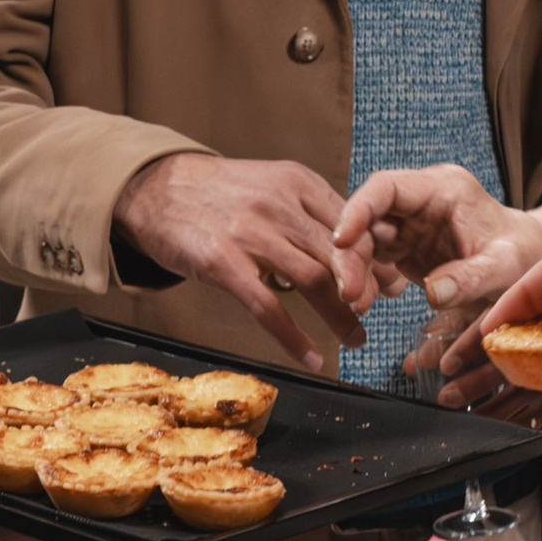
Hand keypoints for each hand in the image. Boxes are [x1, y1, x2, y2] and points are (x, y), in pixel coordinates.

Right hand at [113, 150, 369, 369]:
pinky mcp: (222, 262)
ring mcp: (251, 234)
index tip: (387, 285)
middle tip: (373, 317)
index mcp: (298, 183)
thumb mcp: (270, 185)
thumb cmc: (217, 193)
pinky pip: (268, 308)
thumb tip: (351, 251)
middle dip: (364, 291)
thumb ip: (307, 213)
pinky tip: (311, 357)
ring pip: (314, 282)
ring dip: (341, 318)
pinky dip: (294, 338)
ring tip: (354, 340)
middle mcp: (280, 205)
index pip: (353, 224)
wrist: (155, 186)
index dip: (375, 260)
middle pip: (341, 254)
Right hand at [334, 161, 534, 298]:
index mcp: (443, 188)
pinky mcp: (407, 247)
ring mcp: (411, 224)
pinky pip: (375, 259)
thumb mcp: (505, 266)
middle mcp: (421, 201)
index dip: (358, 210)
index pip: (386, 188)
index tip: (341, 241)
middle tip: (349, 292)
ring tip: (357, 305)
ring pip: (366, 239)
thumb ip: (471, 278)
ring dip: (355, 270)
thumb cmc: (524, 253)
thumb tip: (433, 293)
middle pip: (369, 216)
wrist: (530, 260)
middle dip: (352, 253)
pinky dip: (366, 280)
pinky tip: (365, 303)